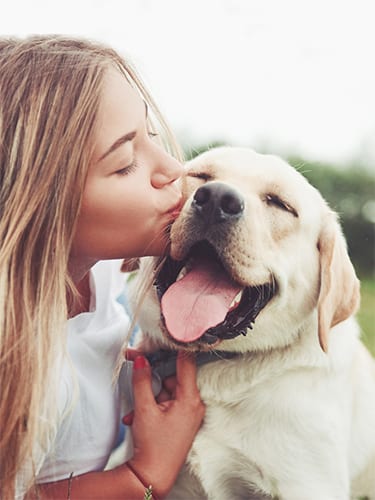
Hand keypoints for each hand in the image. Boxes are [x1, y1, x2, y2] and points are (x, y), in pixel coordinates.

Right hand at [126, 352, 204, 497]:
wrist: (152, 477)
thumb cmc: (153, 445)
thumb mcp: (144, 409)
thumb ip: (143, 380)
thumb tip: (141, 359)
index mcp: (190, 399)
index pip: (187, 363)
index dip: (177, 348)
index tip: (172, 334)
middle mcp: (194, 404)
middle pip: (173, 379)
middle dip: (153, 383)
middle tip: (136, 376)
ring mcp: (189, 414)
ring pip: (167, 393)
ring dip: (149, 399)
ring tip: (135, 413)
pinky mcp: (182, 421)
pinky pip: (167, 405)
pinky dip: (152, 408)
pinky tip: (137, 419)